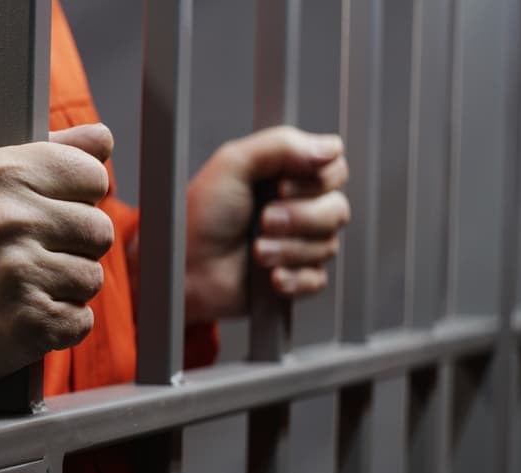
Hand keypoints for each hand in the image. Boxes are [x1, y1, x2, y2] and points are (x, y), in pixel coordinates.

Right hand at [0, 124, 114, 402]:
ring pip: (92, 277)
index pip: (93, 175)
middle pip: (99, 230)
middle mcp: (13, 219)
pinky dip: (56, 325)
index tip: (49, 212)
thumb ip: (48, 155)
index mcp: (2, 173)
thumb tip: (102, 138)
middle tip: (26, 256)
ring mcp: (22, 273)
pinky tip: (17, 315)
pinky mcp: (31, 323)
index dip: (77, 198)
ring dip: (63, 288)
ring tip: (17, 286)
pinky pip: (81, 321)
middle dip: (72, 247)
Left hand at [184, 126, 349, 322]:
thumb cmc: (198, 216)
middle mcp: (297, 206)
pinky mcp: (295, 277)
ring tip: (255, 251)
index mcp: (286, 174)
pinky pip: (317, 279)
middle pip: (337, 208)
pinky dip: (293, 278)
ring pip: (328, 245)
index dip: (317, 178)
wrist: (183, 267)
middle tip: (263, 220)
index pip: (334, 167)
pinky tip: (268, 277)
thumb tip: (329, 149)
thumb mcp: (232, 164)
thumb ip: (281, 146)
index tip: (280, 186)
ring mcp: (298, 243)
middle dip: (300, 217)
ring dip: (288, 249)